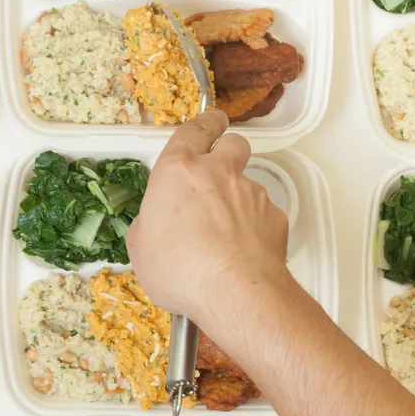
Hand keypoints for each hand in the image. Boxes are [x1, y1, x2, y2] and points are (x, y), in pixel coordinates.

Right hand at [127, 110, 289, 321]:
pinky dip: (254, 226)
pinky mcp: (274, 217)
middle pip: (232, 142)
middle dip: (227, 150)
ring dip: (237, 197)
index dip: (203, 123)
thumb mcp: (140, 247)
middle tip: (217, 169)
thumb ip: (149, 223)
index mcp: (179, 170)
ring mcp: (250, 193)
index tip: (208, 122)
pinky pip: (263, 213)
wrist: (233, 293)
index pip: (194, 129)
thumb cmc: (181, 269)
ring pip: (248, 182)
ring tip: (224, 231)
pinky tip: (241, 251)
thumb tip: (155, 226)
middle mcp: (218, 172)